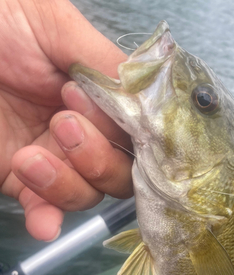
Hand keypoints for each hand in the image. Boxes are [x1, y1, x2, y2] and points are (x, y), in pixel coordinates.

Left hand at [0, 0, 132, 240]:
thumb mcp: (54, 23)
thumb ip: (103, 62)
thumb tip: (144, 98)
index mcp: (97, 99)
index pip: (134, 134)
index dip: (122, 131)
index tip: (82, 101)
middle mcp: (83, 134)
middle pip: (121, 174)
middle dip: (97, 157)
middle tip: (62, 123)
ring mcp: (54, 161)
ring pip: (88, 195)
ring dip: (67, 183)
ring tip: (30, 156)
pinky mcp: (22, 182)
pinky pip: (46, 213)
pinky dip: (48, 221)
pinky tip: (43, 223)